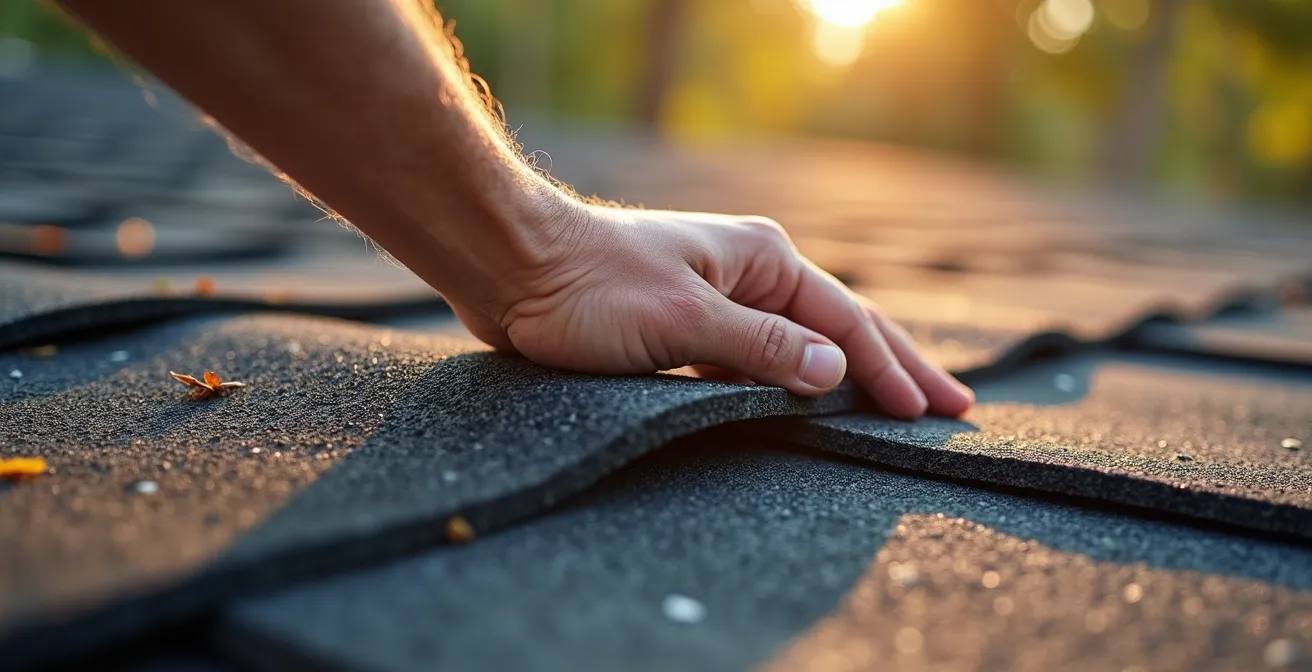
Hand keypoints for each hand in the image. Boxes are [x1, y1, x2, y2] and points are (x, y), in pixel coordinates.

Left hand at [444, 203, 973, 418]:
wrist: (515, 266)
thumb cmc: (592, 286)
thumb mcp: (682, 322)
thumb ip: (762, 348)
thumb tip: (837, 370)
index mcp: (761, 259)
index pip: (845, 321)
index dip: (889, 370)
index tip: (928, 412)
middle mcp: (750, 273)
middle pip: (842, 325)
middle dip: (897, 365)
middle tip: (951, 403)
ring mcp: (722, 297)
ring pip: (803, 343)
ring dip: (852, 374)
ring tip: (901, 402)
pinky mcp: (690, 325)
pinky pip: (761, 358)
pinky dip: (796, 381)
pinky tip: (814, 401)